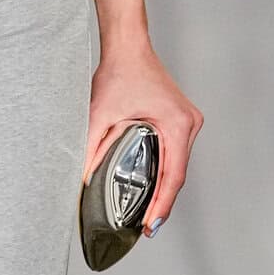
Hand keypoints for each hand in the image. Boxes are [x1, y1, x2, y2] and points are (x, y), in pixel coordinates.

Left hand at [84, 39, 202, 234]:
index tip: (151, 225)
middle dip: (163, 202)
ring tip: (150, 214)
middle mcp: (189, 124)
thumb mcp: (101, 114)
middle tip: (147, 227)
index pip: (173, 176)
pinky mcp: (180, 120)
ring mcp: (188, 122)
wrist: (128, 47)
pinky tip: (153, 187)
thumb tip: (84, 176)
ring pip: (179, 165)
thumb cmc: (120, 72)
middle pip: (179, 174)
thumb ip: (92, 146)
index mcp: (177, 125)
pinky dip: (165, 171)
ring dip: (165, 188)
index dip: (162, 204)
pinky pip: (176, 153)